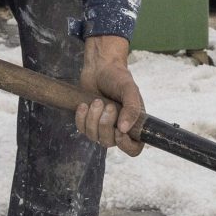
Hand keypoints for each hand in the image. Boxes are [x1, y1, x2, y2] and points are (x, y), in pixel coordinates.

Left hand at [77, 35, 143, 155]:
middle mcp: (119, 128)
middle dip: (105, 124)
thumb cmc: (118, 77)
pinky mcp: (88, 121)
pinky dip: (81, 118)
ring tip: (96, 101)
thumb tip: (124, 129)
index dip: (126, 145)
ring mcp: (102, 126)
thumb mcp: (130, 89)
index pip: (134, 148)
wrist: (100, 66)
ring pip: (94, 137)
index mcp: (134, 123)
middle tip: (107, 105)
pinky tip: (83, 105)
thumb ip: (132, 108)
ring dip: (92, 119)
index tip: (119, 131)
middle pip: (110, 142)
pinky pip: (82, 129)